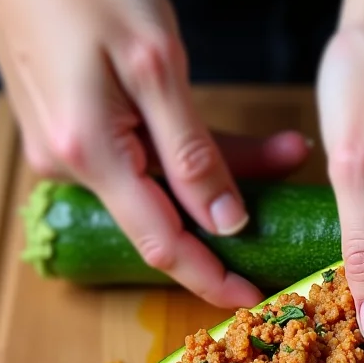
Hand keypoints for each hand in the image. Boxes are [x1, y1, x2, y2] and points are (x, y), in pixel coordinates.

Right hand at [0, 0, 310, 307]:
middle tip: (293, 173)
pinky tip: (226, 142)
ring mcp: (70, 155)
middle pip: (168, 215)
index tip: (252, 298)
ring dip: (217, 174)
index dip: (210, 278)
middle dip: (233, 208)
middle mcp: (74, 169)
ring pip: (159, 186)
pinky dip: (183, 154)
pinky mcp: (75, 137)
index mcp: (91, 156)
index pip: (163, 246)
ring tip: (280, 150)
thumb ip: (192, 150)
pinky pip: (140, 162)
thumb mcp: (154, 64)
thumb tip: (226, 221)